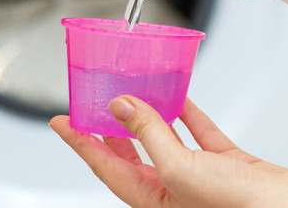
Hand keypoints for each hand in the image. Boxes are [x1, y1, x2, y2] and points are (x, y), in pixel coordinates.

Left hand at [50, 96, 287, 207]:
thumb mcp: (179, 169)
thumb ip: (149, 135)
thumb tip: (122, 107)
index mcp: (153, 199)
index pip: (106, 166)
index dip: (81, 142)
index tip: (62, 122)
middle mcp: (172, 187)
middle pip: (131, 153)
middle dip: (111, 128)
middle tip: (93, 104)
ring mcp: (199, 174)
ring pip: (166, 138)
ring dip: (150, 113)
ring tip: (133, 90)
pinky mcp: (225, 162)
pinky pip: (199, 132)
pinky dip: (188, 112)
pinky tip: (180, 96)